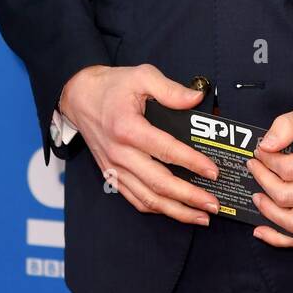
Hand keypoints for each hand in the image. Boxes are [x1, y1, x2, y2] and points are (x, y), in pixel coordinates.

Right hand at [59, 63, 221, 225]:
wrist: (79, 97)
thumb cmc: (111, 86)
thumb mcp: (142, 75)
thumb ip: (170, 89)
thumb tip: (197, 98)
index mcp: (128, 128)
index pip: (166, 150)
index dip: (192, 163)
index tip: (213, 172)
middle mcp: (120, 153)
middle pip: (158, 183)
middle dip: (189, 197)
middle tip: (213, 204)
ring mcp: (115, 168)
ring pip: (147, 198)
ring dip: (176, 210)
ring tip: (200, 216)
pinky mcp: (112, 175)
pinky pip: (135, 199)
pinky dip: (156, 208)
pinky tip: (175, 211)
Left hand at [246, 102, 292, 248]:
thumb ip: (287, 124)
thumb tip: (265, 146)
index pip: (288, 170)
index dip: (266, 161)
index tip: (259, 152)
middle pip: (287, 197)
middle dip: (263, 181)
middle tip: (254, 168)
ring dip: (268, 212)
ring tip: (256, 196)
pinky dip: (281, 238)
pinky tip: (263, 231)